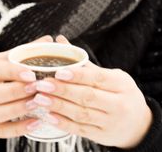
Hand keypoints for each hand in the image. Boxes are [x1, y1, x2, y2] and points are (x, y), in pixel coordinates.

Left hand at [32, 35, 152, 148]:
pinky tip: (49, 116)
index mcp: (119, 84)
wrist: (138, 124)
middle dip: (63, 90)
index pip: (96, 78)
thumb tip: (60, 41)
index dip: (77, 75)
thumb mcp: (111, 76)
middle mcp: (117, 104)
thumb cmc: (120, 93)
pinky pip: (80, 130)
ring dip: (59, 106)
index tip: (58, 71)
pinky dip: (63, 123)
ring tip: (40, 99)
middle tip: (42, 84)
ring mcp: (110, 122)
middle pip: (87, 96)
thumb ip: (83, 62)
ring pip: (81, 114)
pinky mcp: (101, 136)